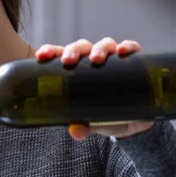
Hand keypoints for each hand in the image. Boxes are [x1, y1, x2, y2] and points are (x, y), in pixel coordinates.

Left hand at [35, 37, 153, 140]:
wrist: (133, 120)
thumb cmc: (102, 114)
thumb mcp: (91, 122)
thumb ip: (82, 126)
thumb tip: (76, 132)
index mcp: (75, 69)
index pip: (59, 54)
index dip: (50, 51)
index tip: (42, 56)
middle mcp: (92, 60)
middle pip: (81, 47)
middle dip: (73, 50)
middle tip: (69, 60)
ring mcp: (113, 60)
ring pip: (104, 44)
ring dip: (99, 49)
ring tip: (96, 59)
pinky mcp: (133, 62)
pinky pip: (132, 48)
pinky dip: (128, 46)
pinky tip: (124, 51)